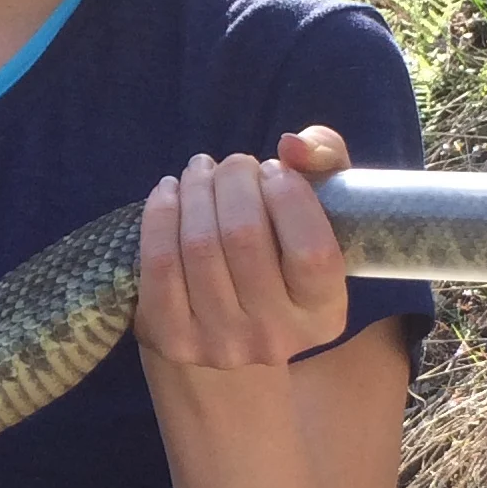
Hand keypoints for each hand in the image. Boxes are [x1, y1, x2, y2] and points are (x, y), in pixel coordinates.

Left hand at [136, 126, 350, 370]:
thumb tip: (291, 146)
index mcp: (324, 314)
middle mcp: (275, 335)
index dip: (290, 196)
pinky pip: (159, 262)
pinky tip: (170, 192)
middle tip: (234, 166)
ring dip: (196, 189)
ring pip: (199, 243)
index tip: (275, 170)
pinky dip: (160, 214)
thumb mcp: (324, 212)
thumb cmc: (283, 257)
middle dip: (234, 180)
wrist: (229, 335)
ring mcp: (220, 341)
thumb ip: (326, 163)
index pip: (312, 252)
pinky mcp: (171, 336)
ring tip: (202, 171)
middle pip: (244, 236)